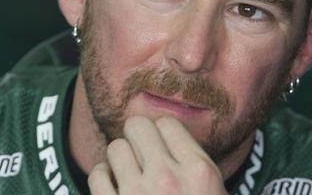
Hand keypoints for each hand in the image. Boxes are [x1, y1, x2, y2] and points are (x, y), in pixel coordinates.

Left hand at [88, 116, 226, 194]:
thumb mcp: (214, 190)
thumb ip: (194, 162)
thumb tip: (166, 131)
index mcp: (198, 171)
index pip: (167, 123)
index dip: (163, 134)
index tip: (163, 147)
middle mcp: (167, 180)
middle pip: (138, 126)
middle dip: (138, 138)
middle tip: (143, 156)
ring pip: (116, 148)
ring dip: (121, 160)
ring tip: (131, 174)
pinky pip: (97, 174)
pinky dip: (104, 179)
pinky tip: (116, 188)